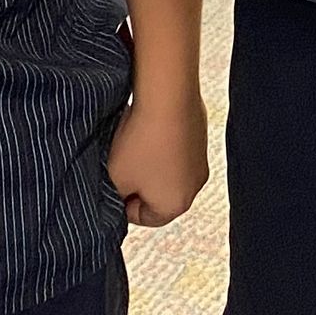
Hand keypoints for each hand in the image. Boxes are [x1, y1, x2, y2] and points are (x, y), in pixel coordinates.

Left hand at [107, 87, 207, 228]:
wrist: (168, 97)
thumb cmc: (141, 142)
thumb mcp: (115, 178)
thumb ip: (116, 196)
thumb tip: (118, 195)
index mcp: (175, 205)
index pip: (141, 217)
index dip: (121, 202)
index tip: (113, 183)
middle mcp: (195, 187)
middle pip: (158, 195)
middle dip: (138, 182)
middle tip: (121, 164)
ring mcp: (201, 160)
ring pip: (168, 171)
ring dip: (151, 163)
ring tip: (136, 144)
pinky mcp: (202, 135)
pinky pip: (177, 149)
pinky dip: (163, 143)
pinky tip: (150, 129)